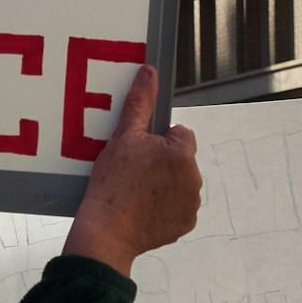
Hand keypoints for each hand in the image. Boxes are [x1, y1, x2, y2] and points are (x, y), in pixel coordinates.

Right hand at [62, 65, 200, 276]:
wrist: (107, 230)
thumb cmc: (112, 183)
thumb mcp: (123, 137)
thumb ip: (140, 103)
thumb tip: (149, 72)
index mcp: (182, 152)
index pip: (179, 134)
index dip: (158, 140)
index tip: (139, 153)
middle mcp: (194, 178)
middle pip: (181, 159)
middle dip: (162, 162)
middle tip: (134, 173)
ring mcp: (192, 203)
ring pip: (180, 182)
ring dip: (165, 184)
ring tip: (137, 192)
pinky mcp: (186, 223)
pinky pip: (178, 207)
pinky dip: (165, 207)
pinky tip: (144, 209)